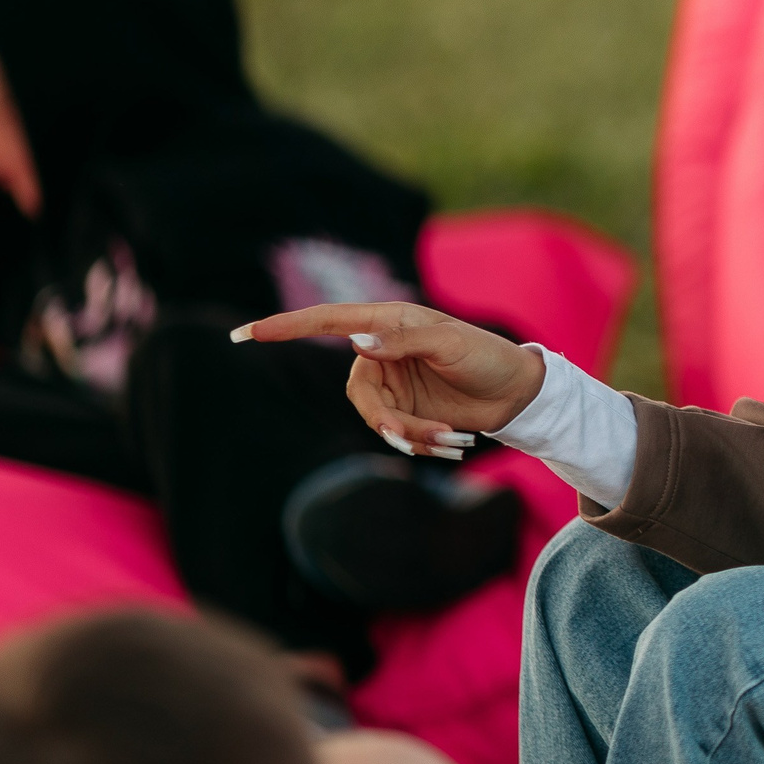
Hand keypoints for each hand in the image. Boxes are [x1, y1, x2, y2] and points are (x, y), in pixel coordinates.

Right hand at [231, 303, 543, 457]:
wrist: (517, 393)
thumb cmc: (487, 357)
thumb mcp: (450, 345)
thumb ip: (403, 341)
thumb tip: (357, 342)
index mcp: (388, 321)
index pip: (327, 322)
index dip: (286, 326)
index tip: (246, 333)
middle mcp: (383, 349)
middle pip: (358, 391)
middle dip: (388, 419)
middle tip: (419, 435)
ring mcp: (392, 380)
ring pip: (376, 418)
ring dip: (411, 434)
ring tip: (452, 438)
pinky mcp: (404, 408)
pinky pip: (394, 432)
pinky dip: (422, 442)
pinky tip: (455, 441)